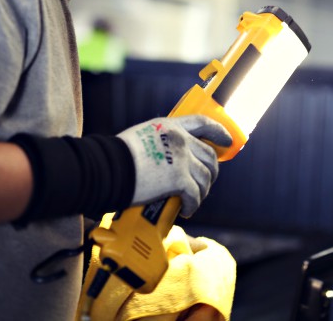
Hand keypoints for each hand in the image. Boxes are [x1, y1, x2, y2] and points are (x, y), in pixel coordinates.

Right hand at [117, 115, 231, 216]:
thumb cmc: (114, 156)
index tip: (227, 141)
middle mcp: (180, 139)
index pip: (203, 122)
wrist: (105, 168)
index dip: (219, 132)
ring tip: (192, 201)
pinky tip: (185, 209)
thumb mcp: (142, 136)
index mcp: (170, 126)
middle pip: (209, 155)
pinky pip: (195, 195)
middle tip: (204, 184)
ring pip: (206, 177)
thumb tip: (168, 159)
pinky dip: (193, 205)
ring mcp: (182, 158)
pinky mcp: (179, 179)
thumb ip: (160, 142)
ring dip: (202, 192)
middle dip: (211, 172)